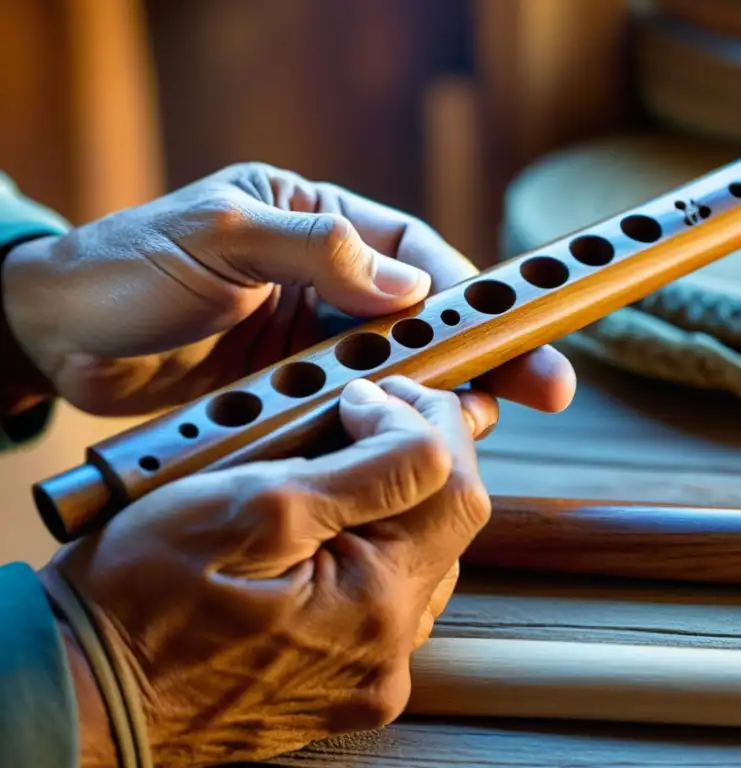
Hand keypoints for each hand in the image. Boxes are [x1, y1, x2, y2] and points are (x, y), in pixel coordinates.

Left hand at [1, 162, 574, 417]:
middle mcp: (329, 281)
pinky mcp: (296, 395)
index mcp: (320, 222)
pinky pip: (357, 413)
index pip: (415, 254)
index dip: (471, 292)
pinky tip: (418, 451)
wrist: (56, 340)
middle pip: (428, 318)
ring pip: (403, 371)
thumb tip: (405, 287)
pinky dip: (388, 431)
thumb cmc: (126, 267)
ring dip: (445, 396)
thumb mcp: (217, 235)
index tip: (516, 326)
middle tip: (546, 385)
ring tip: (479, 427)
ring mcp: (315, 342)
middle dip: (488, 350)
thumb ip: (311, 247)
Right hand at [42, 376, 492, 766]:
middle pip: (445, 526)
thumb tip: (416, 422)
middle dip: (414, 460)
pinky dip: (370, 549)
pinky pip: (387, 597)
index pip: (458, 491)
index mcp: (376, 605)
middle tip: (361, 419)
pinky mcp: (348, 680)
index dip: (434, 425)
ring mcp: (371, 671)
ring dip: (394, 504)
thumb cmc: (142, 599)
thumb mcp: (255, 504)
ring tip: (335, 472)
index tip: (385, 394)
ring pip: (419, 557)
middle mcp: (389, 651)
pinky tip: (326, 530)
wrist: (86, 686)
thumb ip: (366, 466)